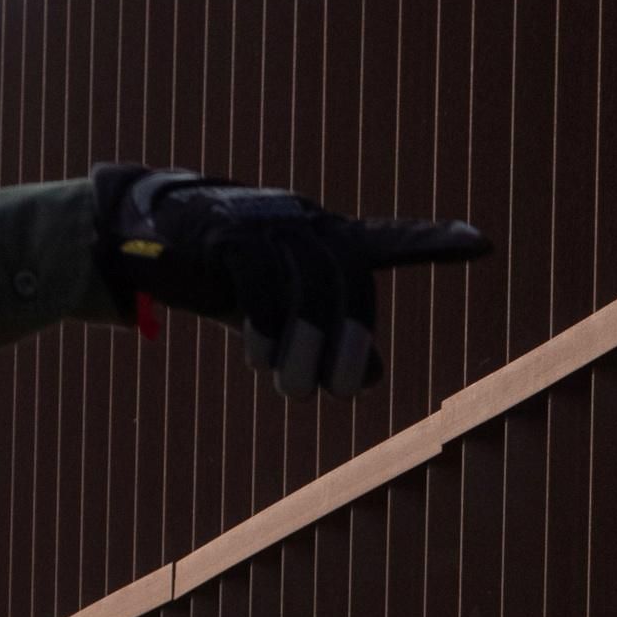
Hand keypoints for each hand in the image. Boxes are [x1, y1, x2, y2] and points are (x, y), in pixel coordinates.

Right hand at [92, 165, 491, 396]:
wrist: (134, 241)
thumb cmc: (215, 278)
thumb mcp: (277, 315)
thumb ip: (324, 338)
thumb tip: (374, 376)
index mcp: (321, 239)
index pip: (386, 241)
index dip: (432, 242)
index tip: (482, 244)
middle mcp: (302, 222)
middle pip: (347, 278)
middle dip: (349, 341)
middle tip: (336, 394)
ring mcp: (262, 222)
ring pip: (306, 283)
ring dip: (304, 347)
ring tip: (294, 392)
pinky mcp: (223, 233)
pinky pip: (258, 280)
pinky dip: (266, 326)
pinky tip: (260, 359)